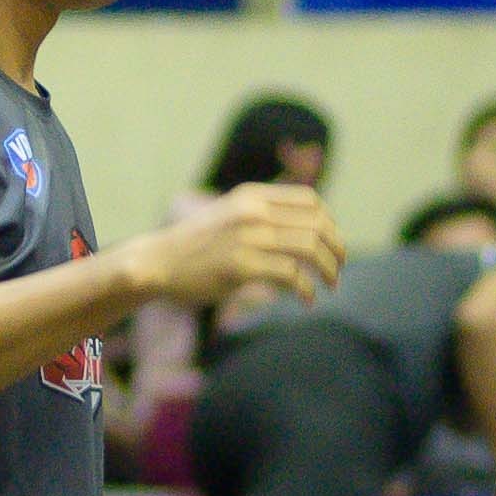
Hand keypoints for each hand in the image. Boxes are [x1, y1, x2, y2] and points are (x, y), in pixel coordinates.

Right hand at [137, 182, 343, 312]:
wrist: (156, 261)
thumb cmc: (194, 245)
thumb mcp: (229, 214)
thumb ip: (261, 214)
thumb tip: (303, 225)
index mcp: (252, 195)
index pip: (311, 200)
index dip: (329, 222)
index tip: (331, 243)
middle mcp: (253, 211)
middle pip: (317, 223)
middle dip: (336, 248)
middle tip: (338, 268)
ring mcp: (247, 237)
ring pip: (309, 248)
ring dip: (328, 270)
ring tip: (331, 285)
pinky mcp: (241, 266)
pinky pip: (291, 275)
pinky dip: (306, 290)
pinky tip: (306, 300)